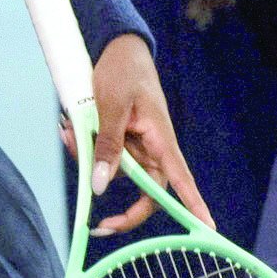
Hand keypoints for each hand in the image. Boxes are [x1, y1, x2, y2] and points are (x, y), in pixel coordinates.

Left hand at [76, 34, 215, 236]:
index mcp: (161, 139)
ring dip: (87, 158)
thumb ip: (107, 145)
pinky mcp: (119, 138)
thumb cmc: (123, 72)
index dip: (193, 205)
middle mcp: (151, 147)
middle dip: (119, 201)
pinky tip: (69, 127)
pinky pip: (101, 153)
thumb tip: (100, 185)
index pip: (181, 180)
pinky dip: (83, 145)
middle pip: (144, 188)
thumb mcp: (112, 107)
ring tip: (69, 129)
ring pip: (114, 170)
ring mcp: (135, 144)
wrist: (116, 48)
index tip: (207, 230)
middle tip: (98, 224)